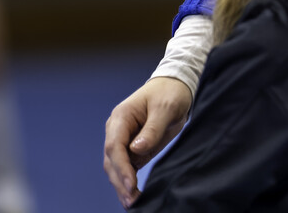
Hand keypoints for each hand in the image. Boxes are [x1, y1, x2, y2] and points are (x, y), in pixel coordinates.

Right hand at [103, 76, 191, 207]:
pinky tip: (133, 194)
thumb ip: (152, 129)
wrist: (176, 87)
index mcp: (121, 117)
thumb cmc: (170, 92)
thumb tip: (136, 149)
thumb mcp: (166, 107)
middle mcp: (117, 130)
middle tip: (131, 199)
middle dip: (120, 181)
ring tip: (132, 202)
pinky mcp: (133, 148)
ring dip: (122, 185)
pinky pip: (127, 167)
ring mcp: (123, 140)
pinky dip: (128, 181)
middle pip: (112, 160)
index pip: (115, 146)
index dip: (121, 167)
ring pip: (116, 167)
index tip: (130, 183)